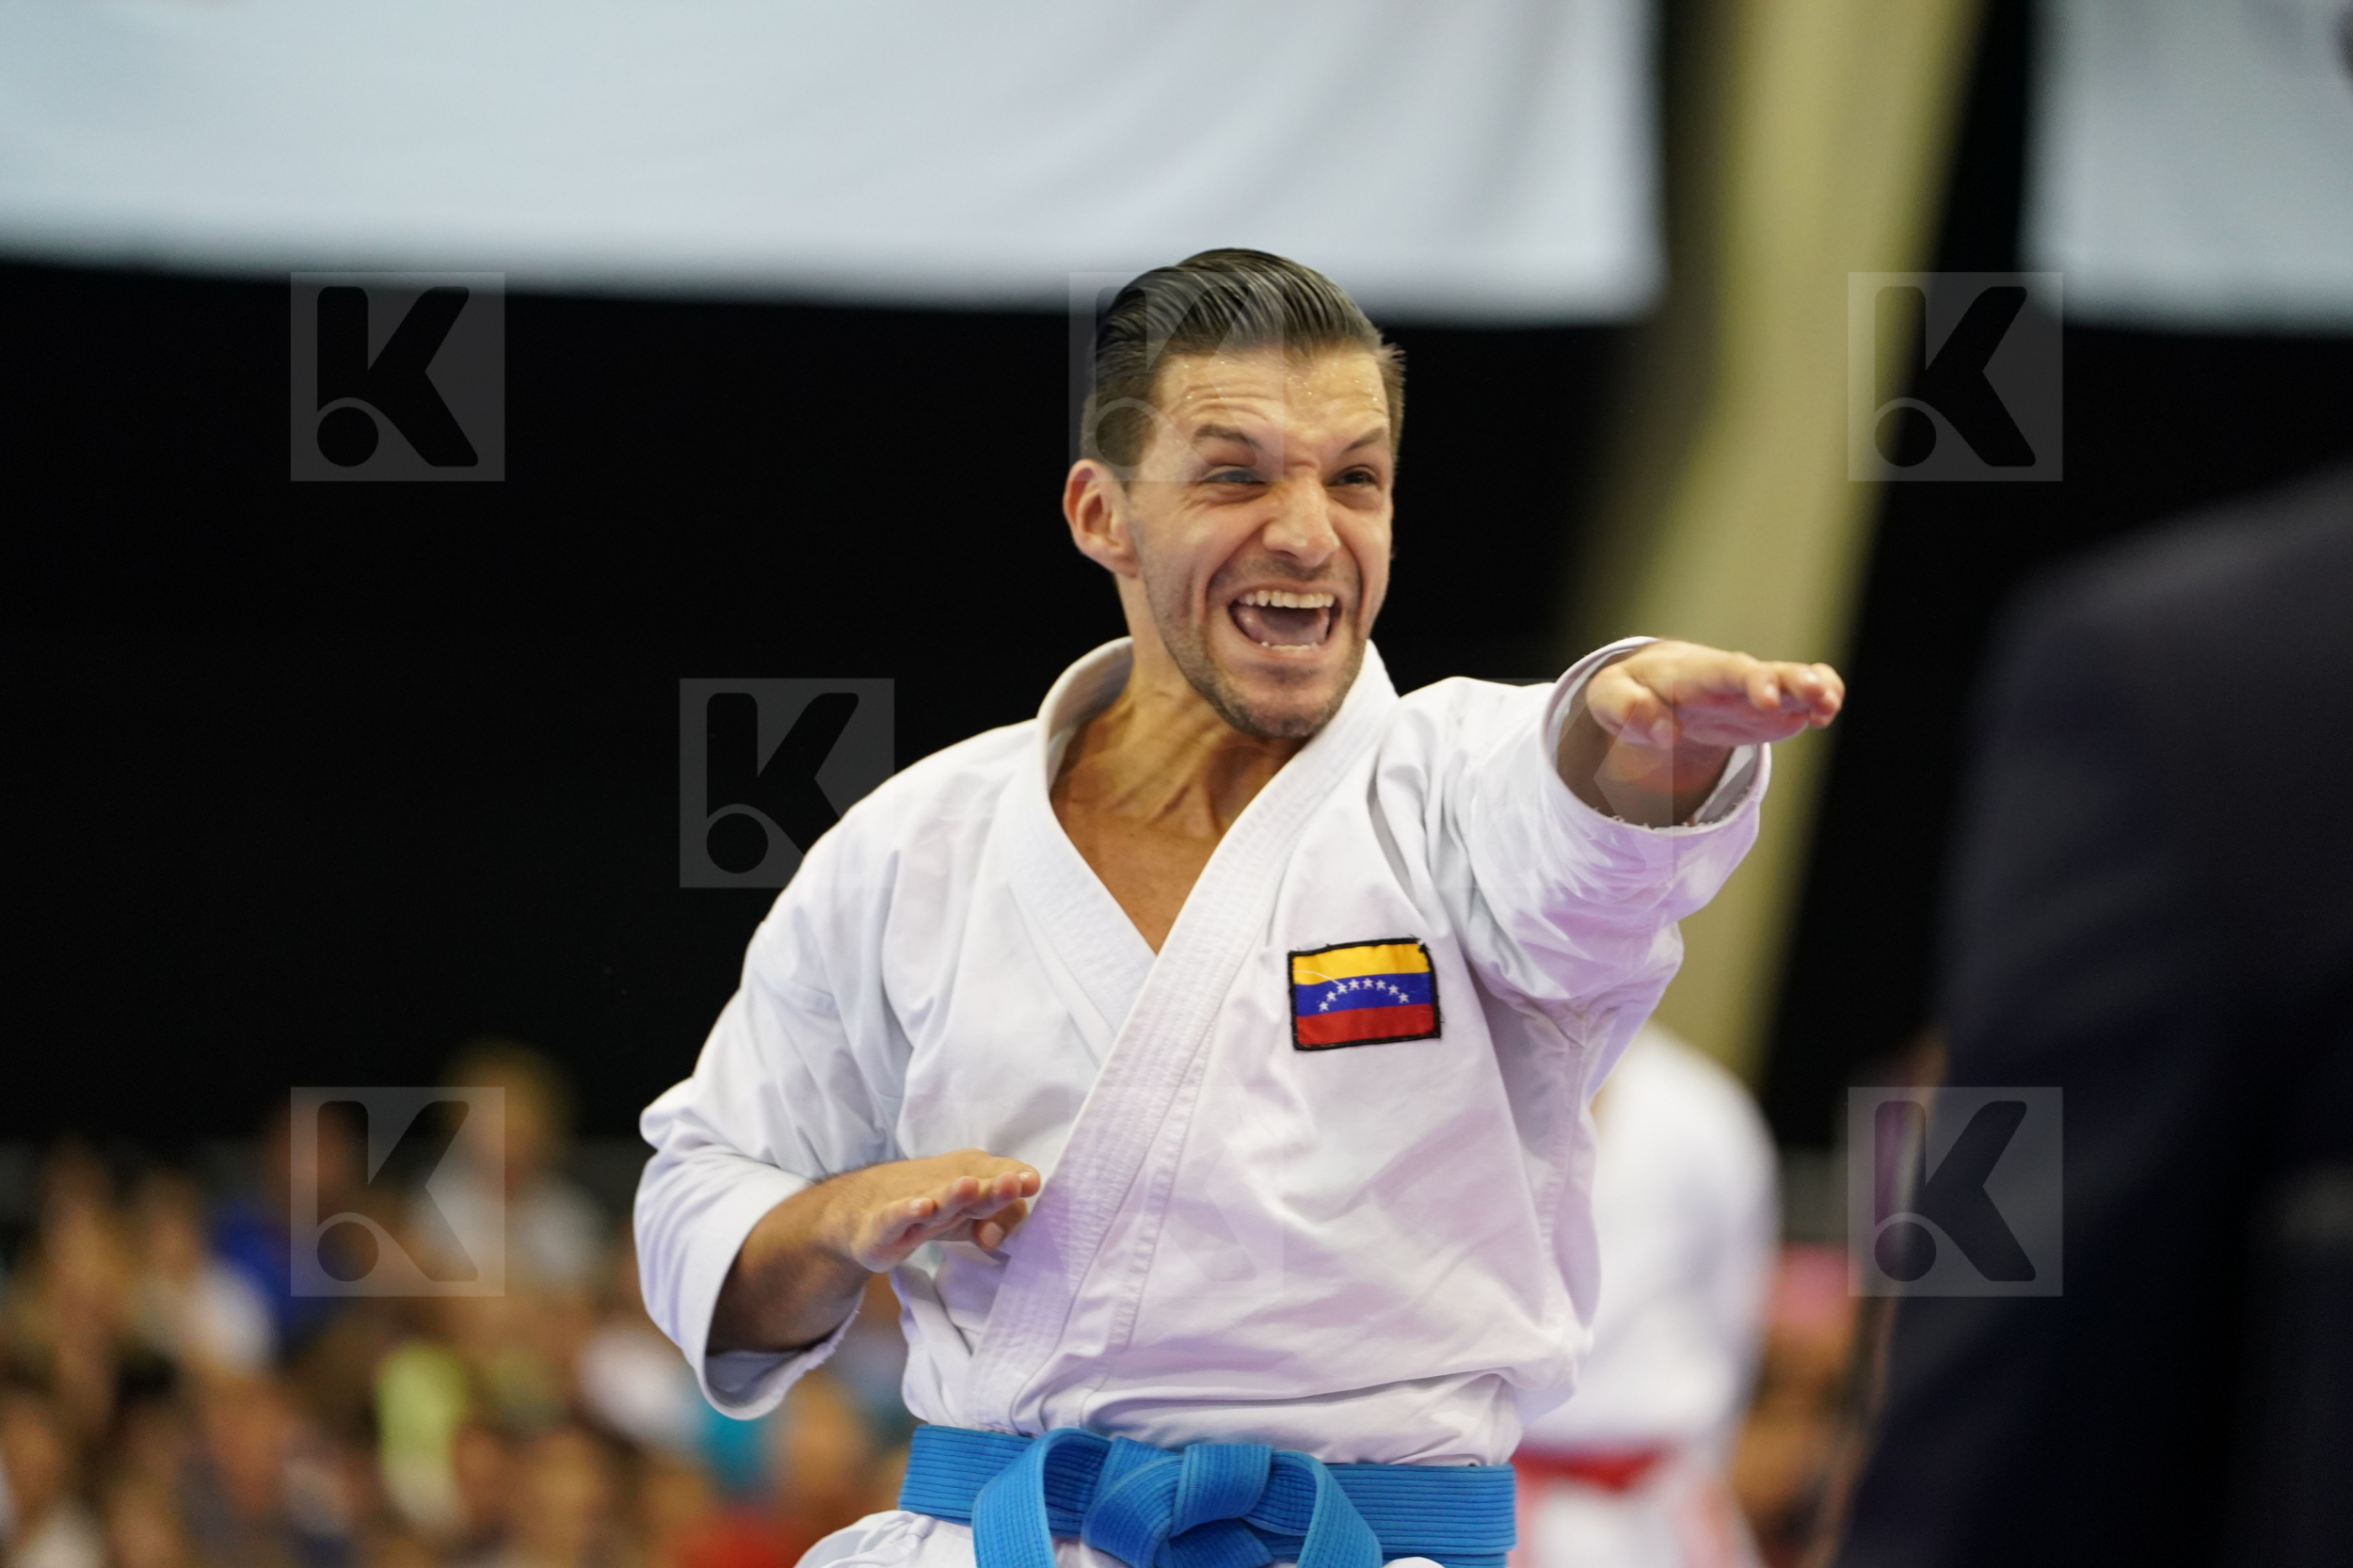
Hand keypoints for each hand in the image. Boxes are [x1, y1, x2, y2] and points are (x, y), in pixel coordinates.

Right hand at [712, 1149, 1040, 1354]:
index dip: (1015, 1182)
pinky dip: (909, 1210)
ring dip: (954, 1193)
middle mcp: (946, 1186)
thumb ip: (997, 1222)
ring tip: (969, 1186)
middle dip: (995, 1186)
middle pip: (976, 1187)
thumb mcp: (969, 1216)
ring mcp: (915, 1202)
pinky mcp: (886, 1222)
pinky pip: (898, 1216)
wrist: (864, 1209)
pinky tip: (921, 1207)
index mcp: (972, 1180)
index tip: (1030, 1184)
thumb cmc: (929, 1209)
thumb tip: (999, 1233)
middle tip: (1014, 1183)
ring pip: (939, 1198)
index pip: (999, 1180)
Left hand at [1560, 641, 1844, 825]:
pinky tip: (1824, 716)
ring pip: (1793, 682)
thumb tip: (1661, 731)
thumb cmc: (1632, 690)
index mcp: (1697, 675)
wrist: (1654, 686)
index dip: (1751, 682)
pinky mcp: (1771, 709)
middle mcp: (1733, 679)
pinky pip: (1801, 698)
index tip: (1768, 701)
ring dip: (1816, 690)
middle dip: (1795, 682)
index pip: (1728, 672)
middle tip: (1819, 697)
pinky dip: (1819, 701)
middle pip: (1769, 673)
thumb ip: (1626, 709)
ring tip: (1829, 707)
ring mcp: (1756, 692)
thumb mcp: (1610, 699)